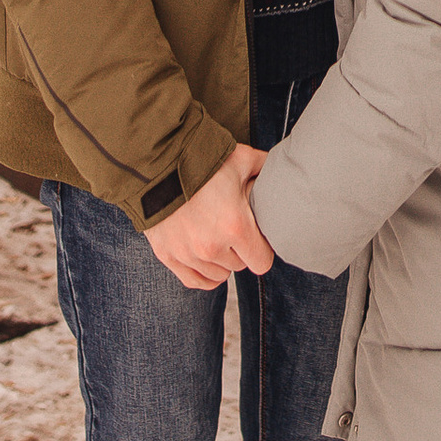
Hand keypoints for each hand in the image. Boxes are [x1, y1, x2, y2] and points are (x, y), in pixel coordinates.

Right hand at [144, 145, 273, 288]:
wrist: (157, 161)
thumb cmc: (202, 161)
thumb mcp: (241, 159)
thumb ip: (265, 168)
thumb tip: (283, 172)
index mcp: (235, 227)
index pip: (262, 262)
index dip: (262, 249)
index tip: (256, 237)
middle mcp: (212, 247)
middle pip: (239, 266)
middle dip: (240, 251)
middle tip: (233, 229)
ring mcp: (188, 254)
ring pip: (218, 275)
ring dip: (220, 261)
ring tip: (216, 238)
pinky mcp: (167, 255)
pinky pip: (194, 280)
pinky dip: (203, 273)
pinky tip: (205, 258)